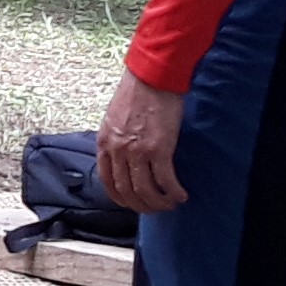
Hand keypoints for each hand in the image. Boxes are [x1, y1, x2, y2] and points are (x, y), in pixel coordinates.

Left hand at [97, 68, 189, 212]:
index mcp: (104, 142)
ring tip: (171, 203)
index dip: (121, 197)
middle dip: (142, 205)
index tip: (132, 203)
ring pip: (146, 190)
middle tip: (156, 208)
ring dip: (159, 202)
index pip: (107, 180)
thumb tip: (123, 156)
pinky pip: (165, 180)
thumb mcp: (114, 118)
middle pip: (127, 190)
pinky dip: (174, 192)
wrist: (152, 77)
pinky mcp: (159, 149)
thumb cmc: (136, 93)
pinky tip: (181, 195)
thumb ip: (115, 139)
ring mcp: (137, 151)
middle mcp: (118, 150)